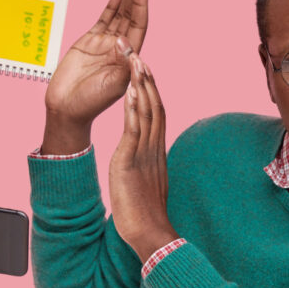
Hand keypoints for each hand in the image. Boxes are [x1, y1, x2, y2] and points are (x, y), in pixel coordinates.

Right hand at [41, 0, 147, 154]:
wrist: (67, 108)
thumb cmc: (91, 103)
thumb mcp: (112, 86)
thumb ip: (121, 65)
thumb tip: (123, 42)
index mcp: (130, 59)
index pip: (139, 25)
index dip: (141, 4)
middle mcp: (121, 49)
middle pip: (133, 15)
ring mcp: (106, 44)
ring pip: (120, 14)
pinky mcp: (90, 42)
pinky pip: (105, 19)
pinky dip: (112, 6)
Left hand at [108, 48, 177, 262]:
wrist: (150, 235)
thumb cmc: (147, 216)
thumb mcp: (147, 184)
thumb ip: (147, 169)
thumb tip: (144, 165)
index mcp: (157, 153)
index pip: (157, 113)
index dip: (152, 89)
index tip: (145, 69)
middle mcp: (154, 149)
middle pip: (155, 105)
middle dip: (146, 78)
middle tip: (138, 52)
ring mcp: (145, 154)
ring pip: (147, 112)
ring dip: (141, 85)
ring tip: (135, 60)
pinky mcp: (132, 163)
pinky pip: (134, 131)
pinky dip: (133, 109)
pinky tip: (131, 91)